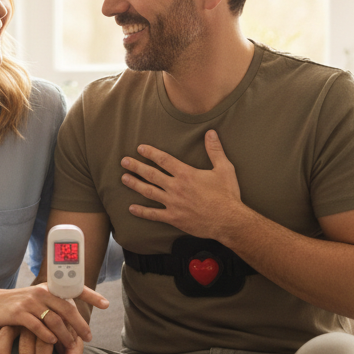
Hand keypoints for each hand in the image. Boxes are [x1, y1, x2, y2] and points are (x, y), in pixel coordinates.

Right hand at [0, 283, 106, 349]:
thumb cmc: (20, 306)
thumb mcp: (38, 303)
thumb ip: (56, 311)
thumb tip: (75, 324)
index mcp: (50, 288)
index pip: (74, 288)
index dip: (91, 296)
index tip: (106, 304)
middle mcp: (42, 292)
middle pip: (67, 308)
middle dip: (80, 325)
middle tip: (88, 338)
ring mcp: (30, 301)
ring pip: (54, 320)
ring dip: (64, 336)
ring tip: (70, 347)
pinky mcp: (18, 313)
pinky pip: (37, 326)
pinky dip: (47, 336)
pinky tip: (52, 342)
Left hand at [120, 129, 243, 238]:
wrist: (229, 220)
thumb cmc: (227, 194)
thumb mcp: (224, 169)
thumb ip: (215, 150)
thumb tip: (210, 132)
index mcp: (186, 174)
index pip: (164, 160)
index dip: (151, 153)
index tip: (140, 148)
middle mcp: (176, 187)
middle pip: (151, 174)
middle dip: (136, 167)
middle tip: (124, 161)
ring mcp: (173, 203)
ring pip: (149, 192)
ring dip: (135, 184)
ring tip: (124, 178)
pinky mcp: (174, 218)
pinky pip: (153, 214)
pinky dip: (141, 212)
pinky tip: (131, 208)